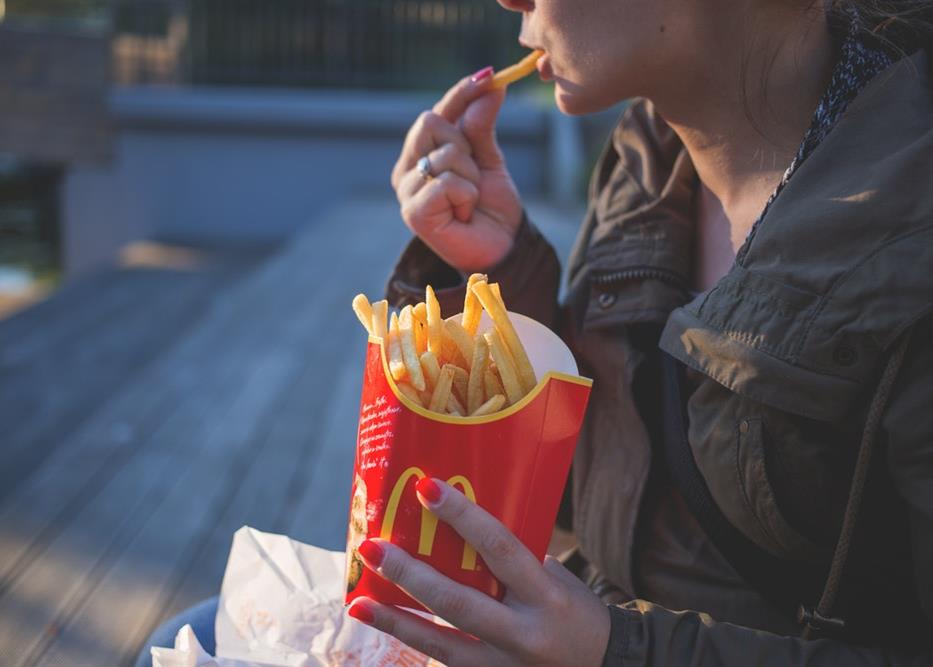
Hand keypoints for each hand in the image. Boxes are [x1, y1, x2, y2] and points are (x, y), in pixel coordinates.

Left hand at [347, 479, 610, 666]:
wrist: (602, 666)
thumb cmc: (574, 610)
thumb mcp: (555, 578)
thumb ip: (512, 557)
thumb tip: (460, 522)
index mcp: (546, 595)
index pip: (500, 548)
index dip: (463, 517)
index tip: (426, 488)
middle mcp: (524, 634)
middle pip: (457, 603)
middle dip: (409, 575)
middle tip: (372, 548)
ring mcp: (505, 666)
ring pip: (440, 645)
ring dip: (394, 621)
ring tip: (357, 602)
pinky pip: (445, 662)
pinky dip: (413, 643)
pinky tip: (384, 625)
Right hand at [390, 70, 523, 273]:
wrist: (501, 248)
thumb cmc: (491, 208)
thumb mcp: (489, 160)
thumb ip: (482, 125)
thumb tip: (491, 85)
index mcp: (419, 155)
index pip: (435, 112)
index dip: (460, 93)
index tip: (489, 75)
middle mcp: (406, 171)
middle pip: (430, 122)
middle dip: (465, 145)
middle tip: (474, 176)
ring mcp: (406, 192)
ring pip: (445, 154)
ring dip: (471, 177)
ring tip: (470, 202)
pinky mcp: (413, 213)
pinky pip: (447, 182)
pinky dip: (466, 196)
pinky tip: (464, 214)